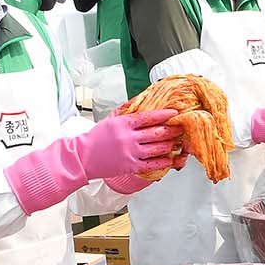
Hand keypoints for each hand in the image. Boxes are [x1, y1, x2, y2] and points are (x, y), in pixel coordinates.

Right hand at [5, 109, 179, 213]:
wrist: (83, 157)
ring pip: (157, 148)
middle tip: (182, 127)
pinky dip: (163, 161)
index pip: (149, 116)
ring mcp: (130, 152)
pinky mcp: (130, 166)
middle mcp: (128, 137)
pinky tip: (170, 158)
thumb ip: (126, 109)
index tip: (175, 112)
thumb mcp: (111, 119)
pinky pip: (152, 164)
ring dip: (170, 144)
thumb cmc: (96, 137)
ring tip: (178, 142)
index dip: (164, 114)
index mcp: (123, 123)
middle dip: (172, 130)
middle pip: (157, 132)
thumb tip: (140, 99)